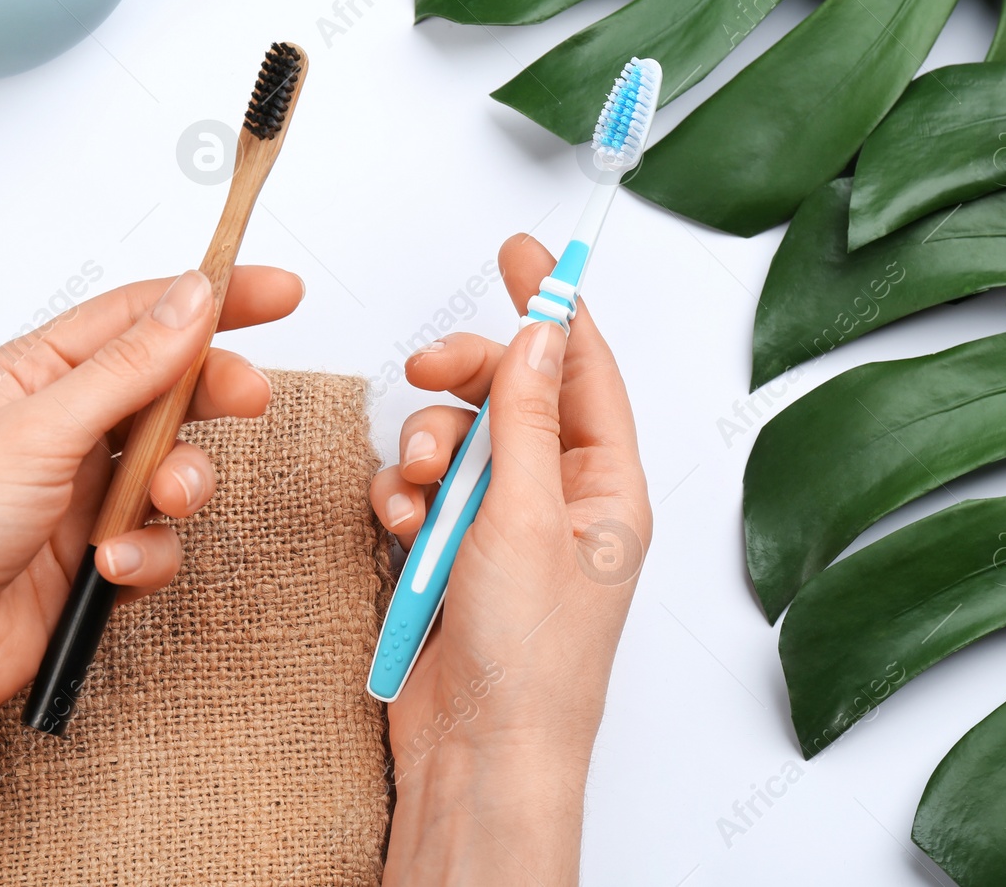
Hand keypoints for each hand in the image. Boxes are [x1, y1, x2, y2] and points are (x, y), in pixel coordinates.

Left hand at [0, 266, 302, 886]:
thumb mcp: (37, 429)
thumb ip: (128, 366)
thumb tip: (193, 298)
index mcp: (32, 376)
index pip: (137, 316)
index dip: (212, 298)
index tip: (279, 292)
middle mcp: (61, 430)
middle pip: (168, 389)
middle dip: (213, 395)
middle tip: (251, 398)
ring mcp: (79, 497)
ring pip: (175, 469)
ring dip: (182, 484)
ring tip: (162, 500)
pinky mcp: (93, 561)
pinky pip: (159, 543)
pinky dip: (148, 555)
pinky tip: (111, 569)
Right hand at [373, 235, 651, 885]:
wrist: (478, 753)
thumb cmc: (530, 659)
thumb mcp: (525, 518)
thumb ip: (524, 419)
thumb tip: (537, 336)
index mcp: (605, 486)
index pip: (585, 371)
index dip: (557, 306)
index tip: (525, 252)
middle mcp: (558, 499)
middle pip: (511, 396)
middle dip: (466, 381)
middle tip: (429, 369)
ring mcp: (502, 527)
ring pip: (456, 442)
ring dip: (425, 451)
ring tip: (417, 490)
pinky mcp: (452, 555)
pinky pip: (419, 492)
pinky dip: (401, 497)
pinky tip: (400, 525)